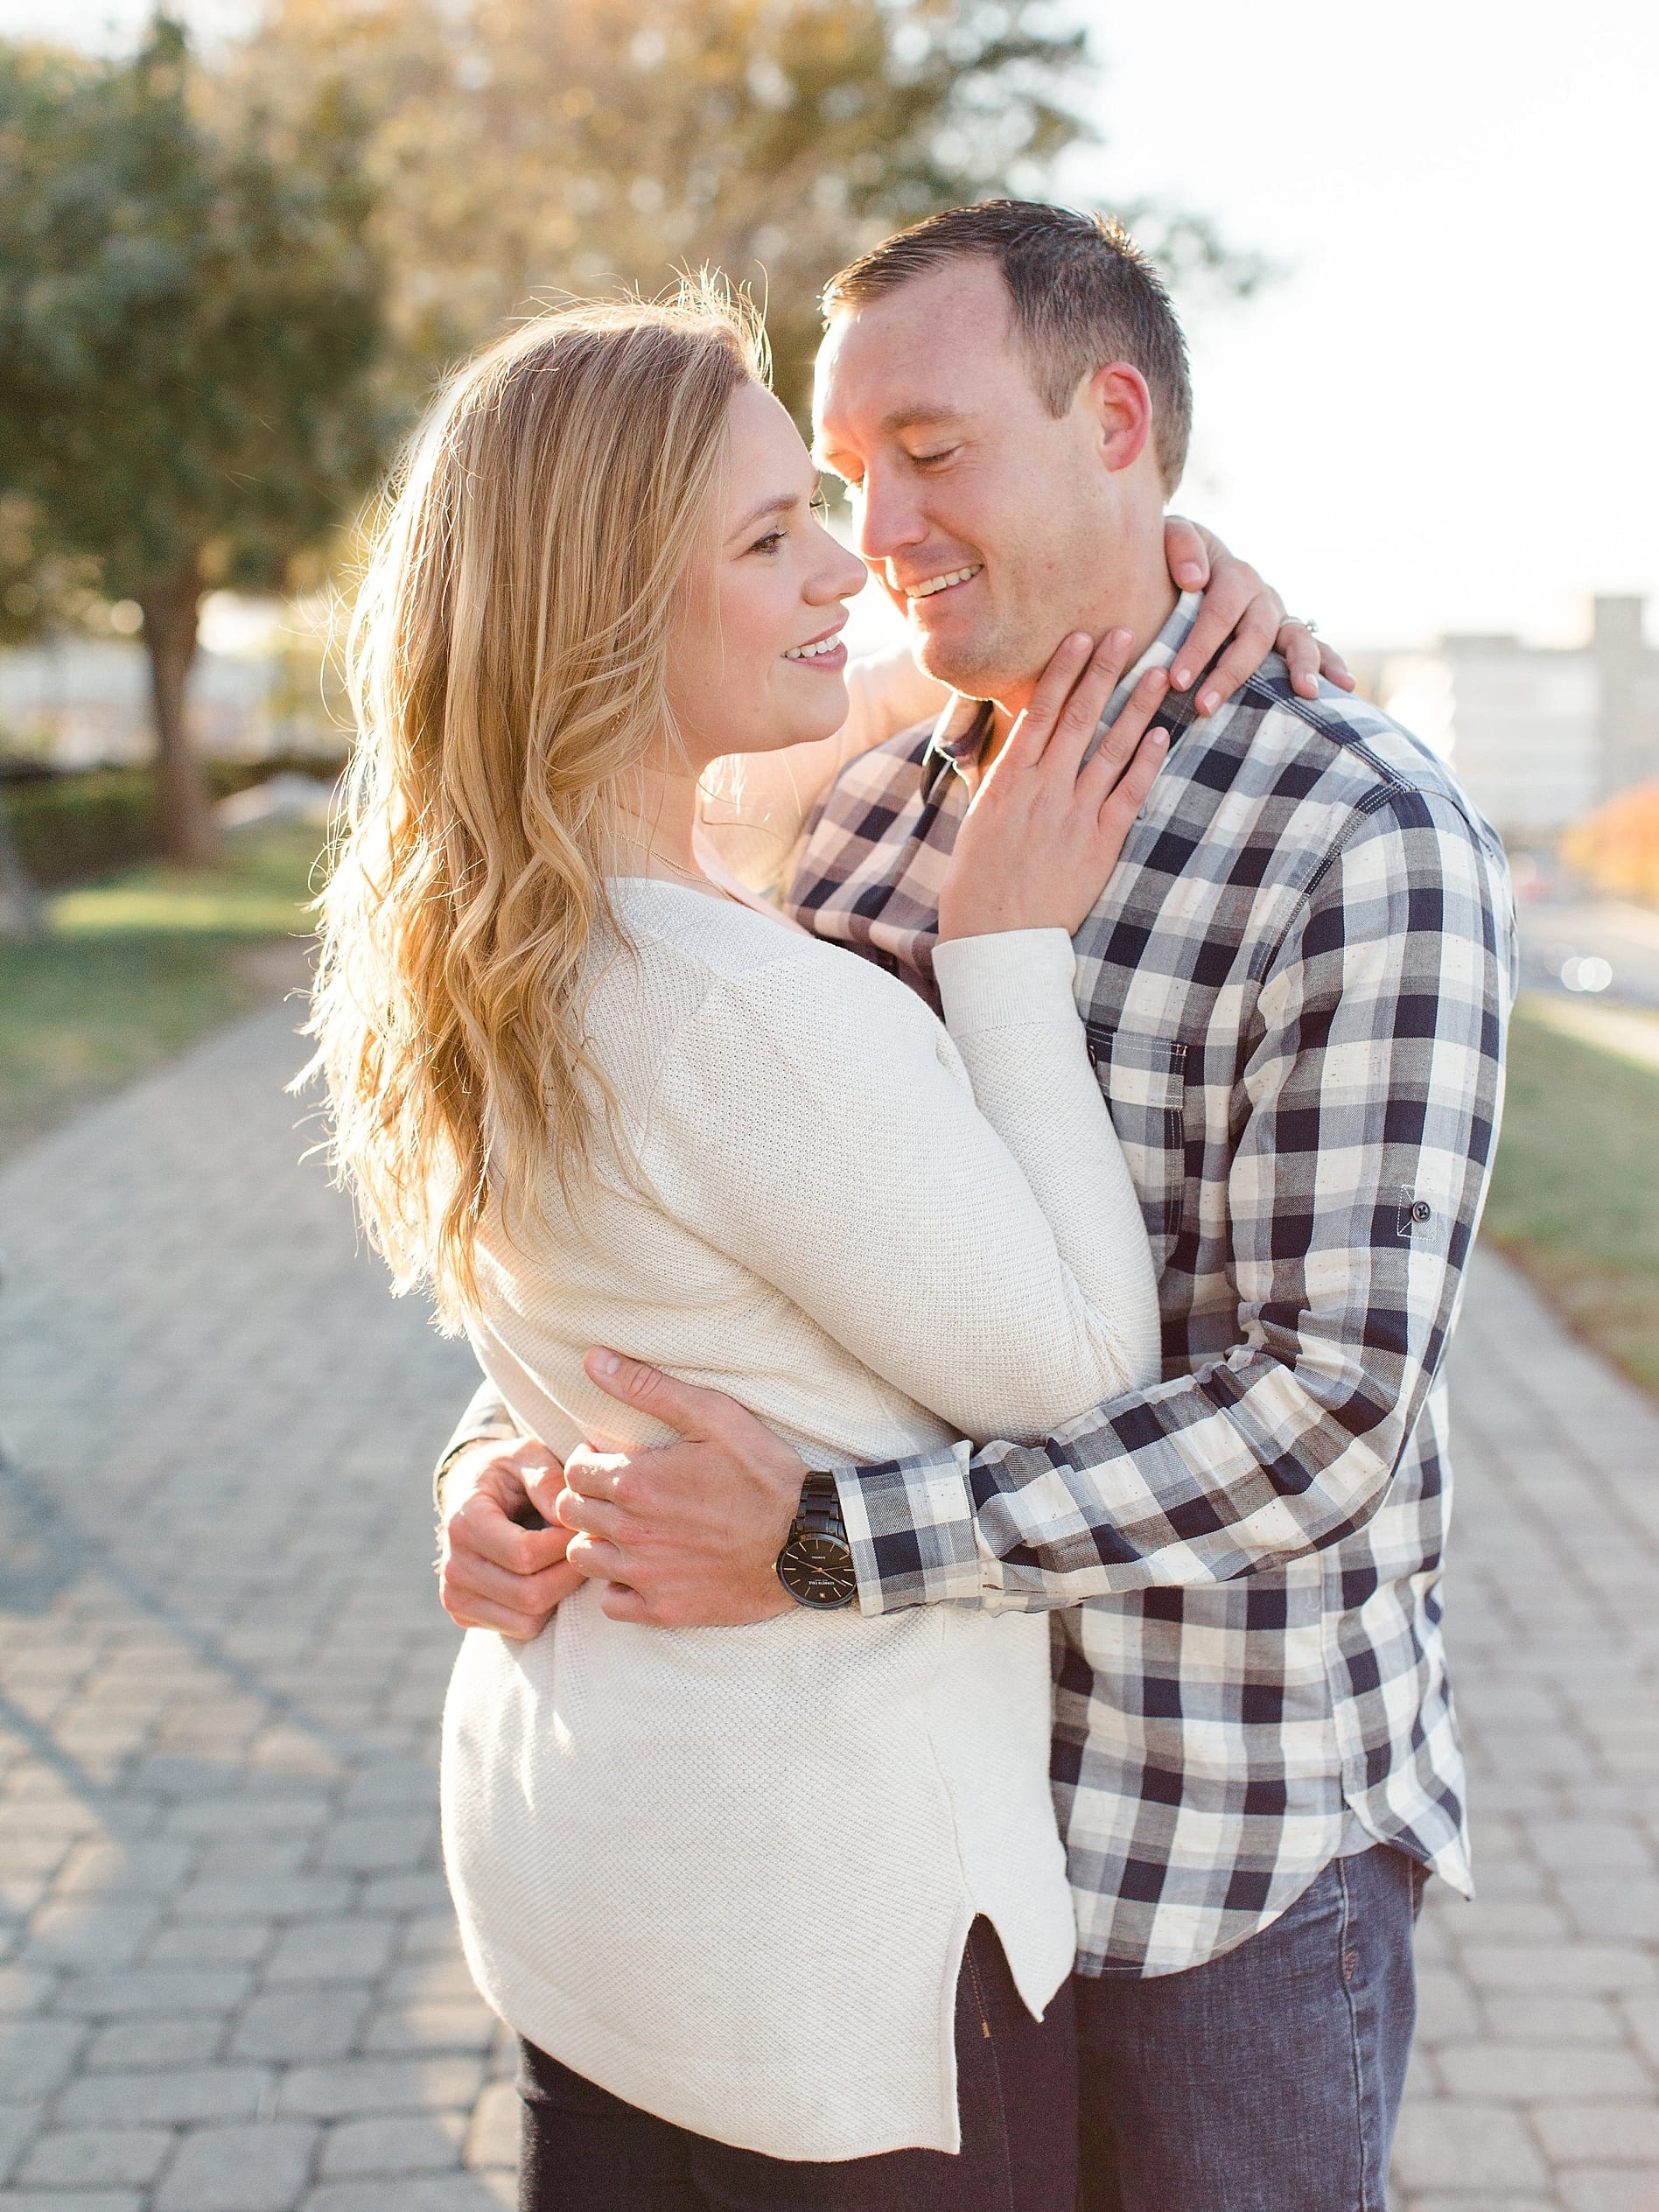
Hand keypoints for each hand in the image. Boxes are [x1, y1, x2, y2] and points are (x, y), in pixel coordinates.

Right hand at [436, 1435, 582, 1638]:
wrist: (469, 1493)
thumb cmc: (507, 1473)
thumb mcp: (528, 1456)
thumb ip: (548, 1479)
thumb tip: (566, 1516)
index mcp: (465, 1522)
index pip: (525, 1555)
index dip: (564, 1544)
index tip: (578, 1526)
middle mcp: (454, 1565)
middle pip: (530, 1594)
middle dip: (569, 1573)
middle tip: (583, 1548)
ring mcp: (456, 1595)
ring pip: (528, 1619)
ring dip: (560, 1593)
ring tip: (564, 1560)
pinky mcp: (465, 1615)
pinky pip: (522, 1629)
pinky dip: (545, 1609)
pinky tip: (546, 1577)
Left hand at [555, 1350, 807, 1625]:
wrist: (808, 1539)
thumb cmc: (762, 1472)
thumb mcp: (712, 1415)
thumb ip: (647, 1387)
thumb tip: (593, 1358)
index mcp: (635, 1483)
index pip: (574, 1471)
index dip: (589, 1462)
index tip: (611, 1461)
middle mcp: (630, 1531)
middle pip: (571, 1513)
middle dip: (587, 1498)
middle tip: (617, 1493)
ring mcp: (645, 1574)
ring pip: (582, 1557)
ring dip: (596, 1540)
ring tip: (624, 1528)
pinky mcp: (663, 1609)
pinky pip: (609, 1603)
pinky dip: (616, 1586)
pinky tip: (640, 1568)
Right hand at [936, 628, 1169, 942]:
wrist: (997, 939)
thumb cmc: (978, 885)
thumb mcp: (979, 824)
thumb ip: (1001, 784)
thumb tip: (1013, 754)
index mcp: (1009, 780)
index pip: (1041, 710)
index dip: (1063, 670)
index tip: (1080, 637)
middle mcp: (1044, 788)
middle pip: (1081, 716)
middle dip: (1105, 670)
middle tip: (1126, 631)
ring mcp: (1075, 814)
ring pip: (1112, 747)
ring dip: (1138, 707)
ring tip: (1160, 673)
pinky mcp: (1101, 844)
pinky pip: (1129, 794)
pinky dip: (1146, 763)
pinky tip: (1162, 736)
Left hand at [1162, 517, 1354, 710]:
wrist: (1191, 564)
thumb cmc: (1174, 559)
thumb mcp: (1170, 536)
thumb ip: (1180, 545)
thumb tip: (1195, 579)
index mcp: (1235, 575)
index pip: (1220, 612)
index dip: (1199, 645)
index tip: (1178, 679)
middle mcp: (1263, 596)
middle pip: (1256, 634)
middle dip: (1231, 672)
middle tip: (1205, 705)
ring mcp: (1280, 617)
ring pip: (1296, 640)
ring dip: (1301, 667)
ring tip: (1308, 693)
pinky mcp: (1288, 636)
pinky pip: (1316, 649)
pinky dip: (1332, 665)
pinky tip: (1344, 686)